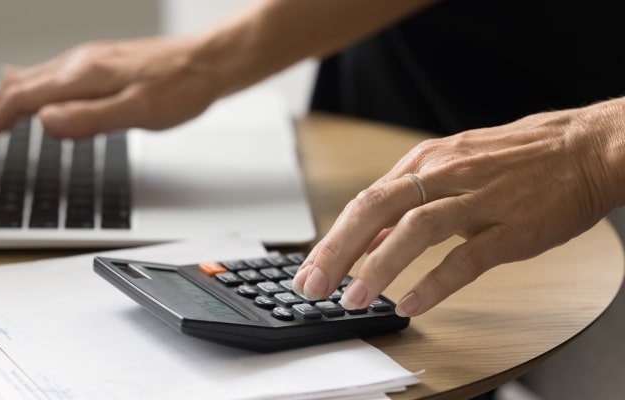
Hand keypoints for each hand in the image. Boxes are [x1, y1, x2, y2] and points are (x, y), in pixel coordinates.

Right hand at [0, 36, 219, 157]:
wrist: (208, 62)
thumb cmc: (180, 87)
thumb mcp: (138, 112)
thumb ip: (89, 120)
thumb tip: (42, 124)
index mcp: (80, 77)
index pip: (19, 103)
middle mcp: (75, 65)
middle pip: (11, 90)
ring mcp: (84, 64)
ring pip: (25, 83)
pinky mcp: (95, 67)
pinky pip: (43, 78)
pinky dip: (19, 91)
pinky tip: (18, 90)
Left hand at [293, 99, 624, 316]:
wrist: (585, 147)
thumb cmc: (516, 162)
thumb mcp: (451, 173)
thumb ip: (407, 208)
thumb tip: (367, 243)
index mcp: (425, 163)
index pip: (365, 203)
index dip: (332, 240)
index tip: (308, 271)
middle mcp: (444, 175)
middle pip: (377, 209)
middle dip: (338, 251)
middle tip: (313, 287)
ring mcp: (479, 198)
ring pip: (416, 229)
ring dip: (380, 266)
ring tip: (355, 298)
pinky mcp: (513, 225)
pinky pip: (469, 256)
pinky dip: (437, 281)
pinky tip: (414, 304)